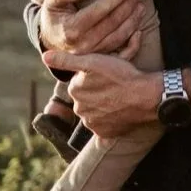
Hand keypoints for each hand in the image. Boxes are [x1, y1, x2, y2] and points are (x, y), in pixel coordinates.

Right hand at [37, 0, 145, 55]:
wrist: (51, 40)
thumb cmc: (53, 16)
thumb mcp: (50, 2)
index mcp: (71, 29)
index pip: (100, 9)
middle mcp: (83, 44)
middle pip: (112, 22)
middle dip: (128, 5)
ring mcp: (93, 54)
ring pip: (119, 36)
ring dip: (133, 21)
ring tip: (140, 6)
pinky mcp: (99, 60)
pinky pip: (120, 52)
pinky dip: (132, 41)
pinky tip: (140, 29)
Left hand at [40, 50, 159, 137]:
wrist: (146, 97)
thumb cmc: (121, 76)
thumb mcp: (93, 61)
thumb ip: (66, 60)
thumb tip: (44, 57)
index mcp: (74, 90)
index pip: (79, 82)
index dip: (93, 76)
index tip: (106, 74)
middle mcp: (79, 109)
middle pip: (85, 98)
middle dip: (95, 92)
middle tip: (113, 85)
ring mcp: (91, 123)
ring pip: (93, 111)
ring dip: (101, 106)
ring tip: (117, 97)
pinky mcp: (104, 134)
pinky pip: (102, 126)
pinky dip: (108, 120)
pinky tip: (119, 111)